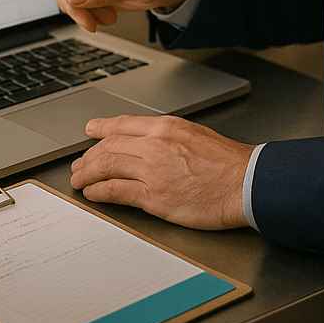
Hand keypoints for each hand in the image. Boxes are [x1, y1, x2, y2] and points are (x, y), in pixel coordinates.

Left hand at [69, 115, 254, 229]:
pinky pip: (117, 191)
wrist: (244, 182)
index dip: (102, 128)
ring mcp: (152, 171)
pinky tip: (93, 193)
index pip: (123, 125)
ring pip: (107, 167)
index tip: (90, 131)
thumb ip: (167, 136)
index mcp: (165, 127)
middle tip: (79, 163)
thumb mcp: (194, 133)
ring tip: (78, 180)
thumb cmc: (226, 162)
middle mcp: (154, 145)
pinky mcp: (154, 197)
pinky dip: (100, 191)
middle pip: (109, 146)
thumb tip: (148, 141)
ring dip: (88, 173)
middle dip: (89, 156)